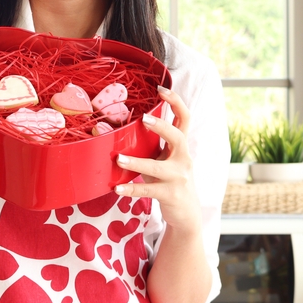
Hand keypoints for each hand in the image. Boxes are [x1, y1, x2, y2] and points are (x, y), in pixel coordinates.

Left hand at [114, 86, 200, 232]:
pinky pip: (149, 190)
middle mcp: (183, 159)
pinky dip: (132, 190)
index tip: (161, 89)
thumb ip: (148, 144)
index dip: (175, 102)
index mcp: (181, 147)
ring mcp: (178, 178)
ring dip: (137, 163)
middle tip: (143, 118)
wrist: (186, 213)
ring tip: (119, 159)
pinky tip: (117, 189)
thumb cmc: (168, 180)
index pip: (184, 118)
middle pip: (178, 137)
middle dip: (162, 126)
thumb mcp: (162, 159)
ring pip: (158, 167)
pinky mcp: (171, 195)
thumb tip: (116, 128)